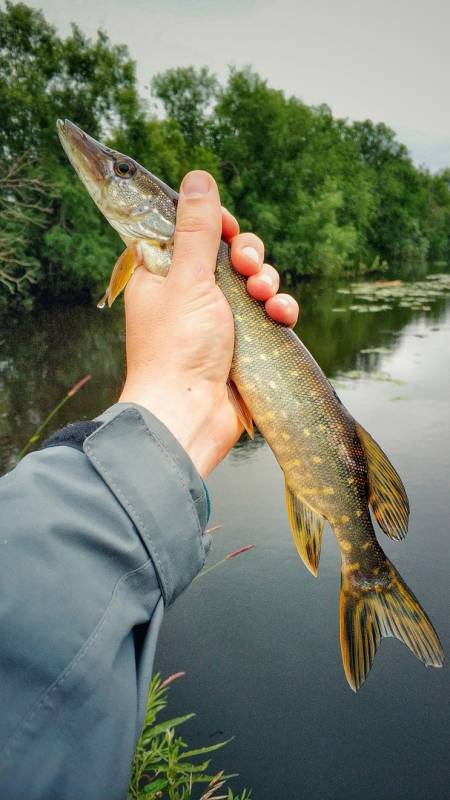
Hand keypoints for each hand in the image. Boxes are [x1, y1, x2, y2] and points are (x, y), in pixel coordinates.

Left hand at [119, 170, 298, 476]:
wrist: (190, 413)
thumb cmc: (176, 347)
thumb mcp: (187, 278)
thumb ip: (196, 228)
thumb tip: (198, 178)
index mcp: (163, 274)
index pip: (192, 231)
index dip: (216, 227)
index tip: (227, 230)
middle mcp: (190, 293)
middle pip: (230, 254)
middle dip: (248, 256)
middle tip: (247, 267)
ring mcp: (219, 318)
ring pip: (255, 282)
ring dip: (266, 282)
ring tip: (261, 297)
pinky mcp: (244, 341)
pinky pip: (269, 313)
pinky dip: (278, 310)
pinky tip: (279, 316)